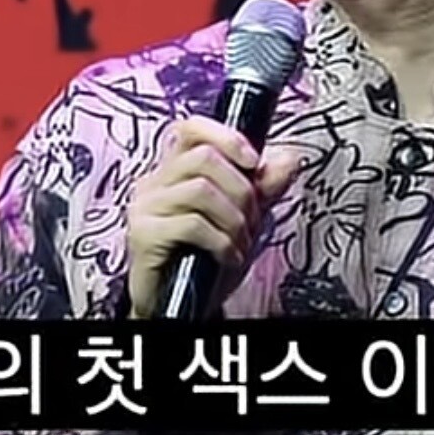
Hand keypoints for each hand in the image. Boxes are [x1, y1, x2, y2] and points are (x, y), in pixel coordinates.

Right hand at [126, 116, 302, 318]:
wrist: (182, 306)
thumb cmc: (205, 261)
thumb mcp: (243, 219)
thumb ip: (264, 188)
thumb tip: (290, 157)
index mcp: (175, 171)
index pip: (192, 128)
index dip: (227, 137)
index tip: (254, 162)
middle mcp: (154, 182)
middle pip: (205, 157)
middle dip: (242, 191)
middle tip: (251, 221)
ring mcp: (145, 208)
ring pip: (201, 189)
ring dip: (234, 219)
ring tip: (240, 242)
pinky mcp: (143, 235)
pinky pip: (193, 224)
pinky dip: (222, 242)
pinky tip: (228, 257)